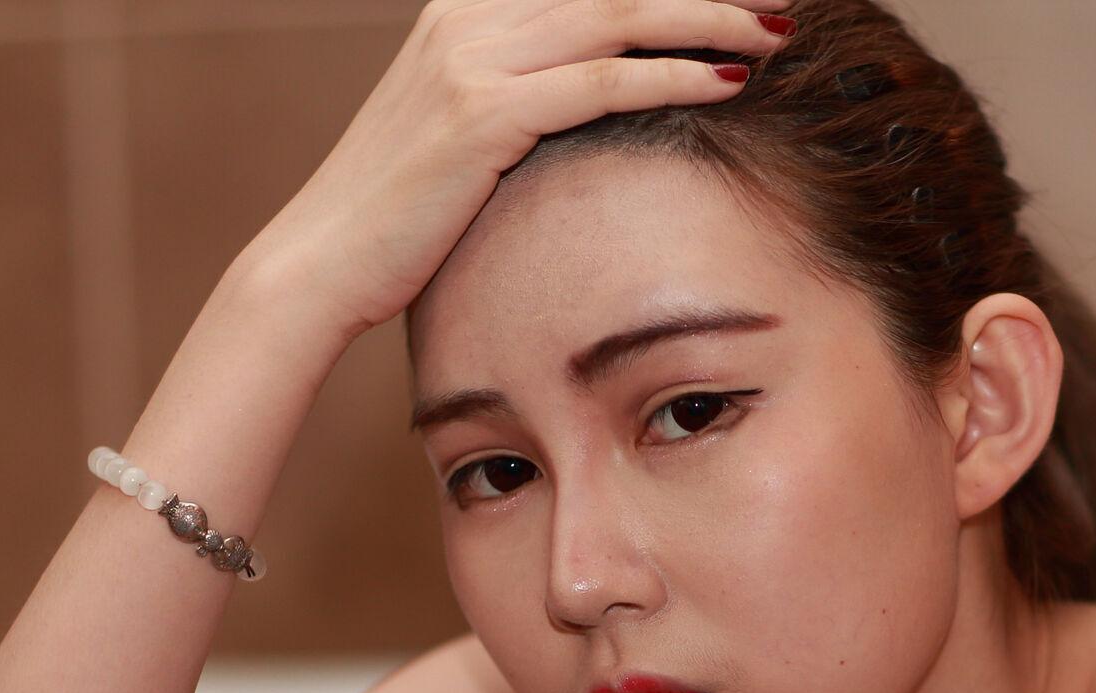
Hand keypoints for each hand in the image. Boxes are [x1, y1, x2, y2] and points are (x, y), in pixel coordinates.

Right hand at [247, 0, 799, 345]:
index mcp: (462, 9)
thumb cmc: (397, 217)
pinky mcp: (484, 114)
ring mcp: (472, 59)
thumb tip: (592, 94)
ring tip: (774, 32)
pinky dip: (673, 75)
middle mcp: (466, 17)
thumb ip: (517, 92)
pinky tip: (726, 82)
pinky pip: (603, 81)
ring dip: (708, 21)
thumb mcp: (457, 132)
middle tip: (775, 1)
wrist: (320, 263)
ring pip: (618, 16)